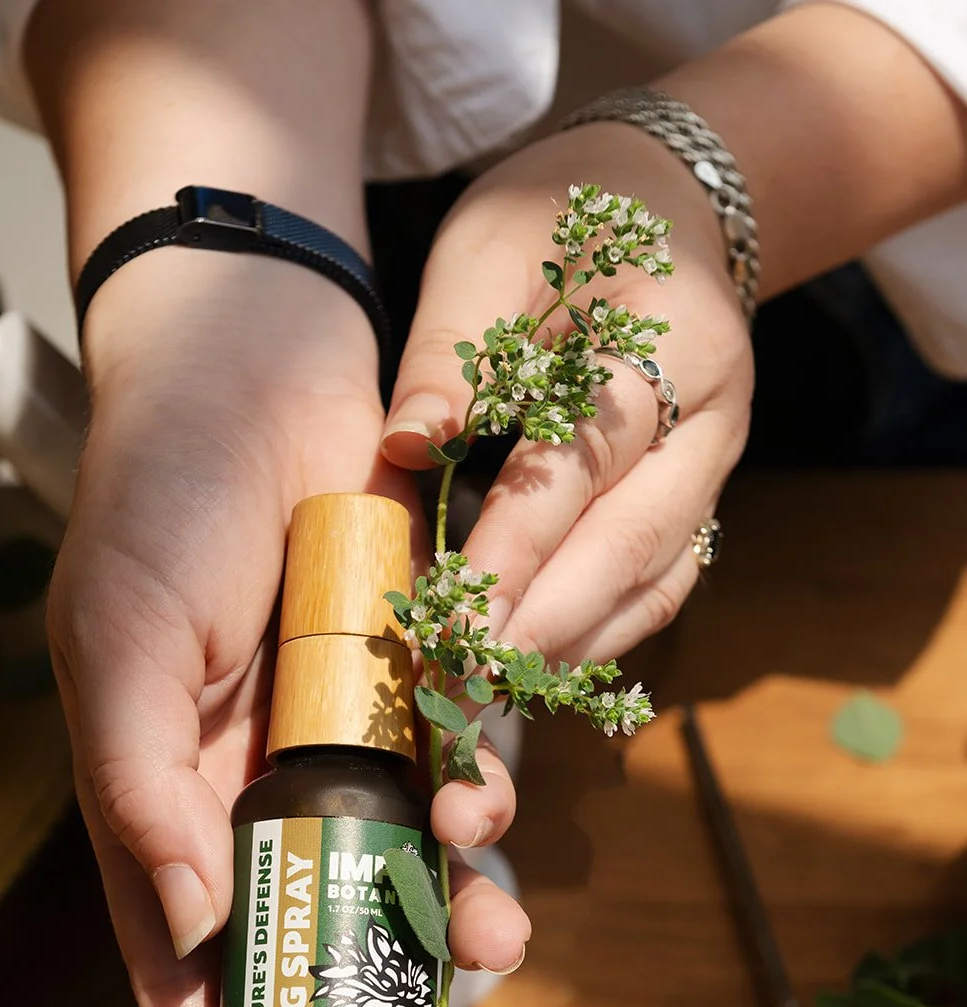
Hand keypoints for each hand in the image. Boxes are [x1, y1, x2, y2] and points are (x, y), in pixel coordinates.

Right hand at [48, 255, 527, 1006]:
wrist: (261, 352)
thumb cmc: (160, 490)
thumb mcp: (120, 635)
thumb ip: (146, 791)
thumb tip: (200, 933)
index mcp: (157, 808)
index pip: (183, 986)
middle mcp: (241, 801)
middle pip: (298, 968)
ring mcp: (324, 756)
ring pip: (383, 896)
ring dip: (433, 954)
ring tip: (489, 973)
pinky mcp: (398, 701)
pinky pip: (441, 795)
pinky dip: (469, 839)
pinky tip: (498, 869)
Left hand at [382, 124, 754, 664]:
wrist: (665, 205)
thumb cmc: (563, 218)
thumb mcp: (492, 247)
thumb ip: (451, 348)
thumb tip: (404, 446)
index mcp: (672, 338)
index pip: (582, 467)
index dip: (514, 551)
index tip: (454, 619)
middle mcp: (713, 417)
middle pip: (632, 544)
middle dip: (544, 624)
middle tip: (463, 681)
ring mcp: (715, 467)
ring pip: (656, 581)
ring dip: (573, 644)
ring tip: (490, 688)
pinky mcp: (698, 500)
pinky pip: (661, 585)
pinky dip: (602, 632)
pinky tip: (536, 660)